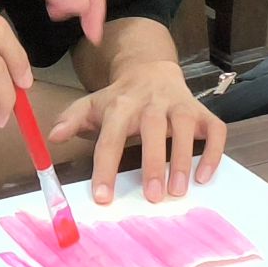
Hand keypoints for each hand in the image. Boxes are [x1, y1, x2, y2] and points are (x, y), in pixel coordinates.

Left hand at [48, 61, 223, 205]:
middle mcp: (152, 102)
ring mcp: (179, 105)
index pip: (111, 136)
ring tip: (179, 191)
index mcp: (121, 104)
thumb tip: (52, 136)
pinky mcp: (202, 111)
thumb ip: (72, 120)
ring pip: (185, 128)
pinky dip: (213, 152)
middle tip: (152, 197)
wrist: (150, 69)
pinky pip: (214, 130)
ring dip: (183, 159)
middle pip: (153, 129)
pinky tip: (204, 177)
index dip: (106, 166)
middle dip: (153, 163)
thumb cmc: (120, 98)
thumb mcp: (93, 105)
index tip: (103, 197)